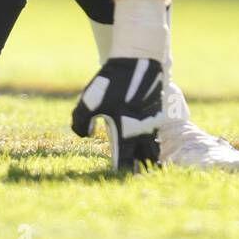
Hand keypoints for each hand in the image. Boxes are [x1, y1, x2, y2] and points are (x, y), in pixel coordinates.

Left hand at [71, 57, 163, 171]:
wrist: (137, 60)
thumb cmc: (111, 82)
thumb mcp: (87, 103)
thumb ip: (81, 123)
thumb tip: (87, 134)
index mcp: (126, 134)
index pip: (123, 162)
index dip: (119, 171)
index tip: (114, 179)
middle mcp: (142, 131)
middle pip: (146, 158)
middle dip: (141, 168)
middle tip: (138, 176)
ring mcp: (153, 120)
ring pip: (153, 144)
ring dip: (149, 154)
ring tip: (146, 162)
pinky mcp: (157, 109)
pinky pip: (155, 130)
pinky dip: (151, 138)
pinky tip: (145, 137)